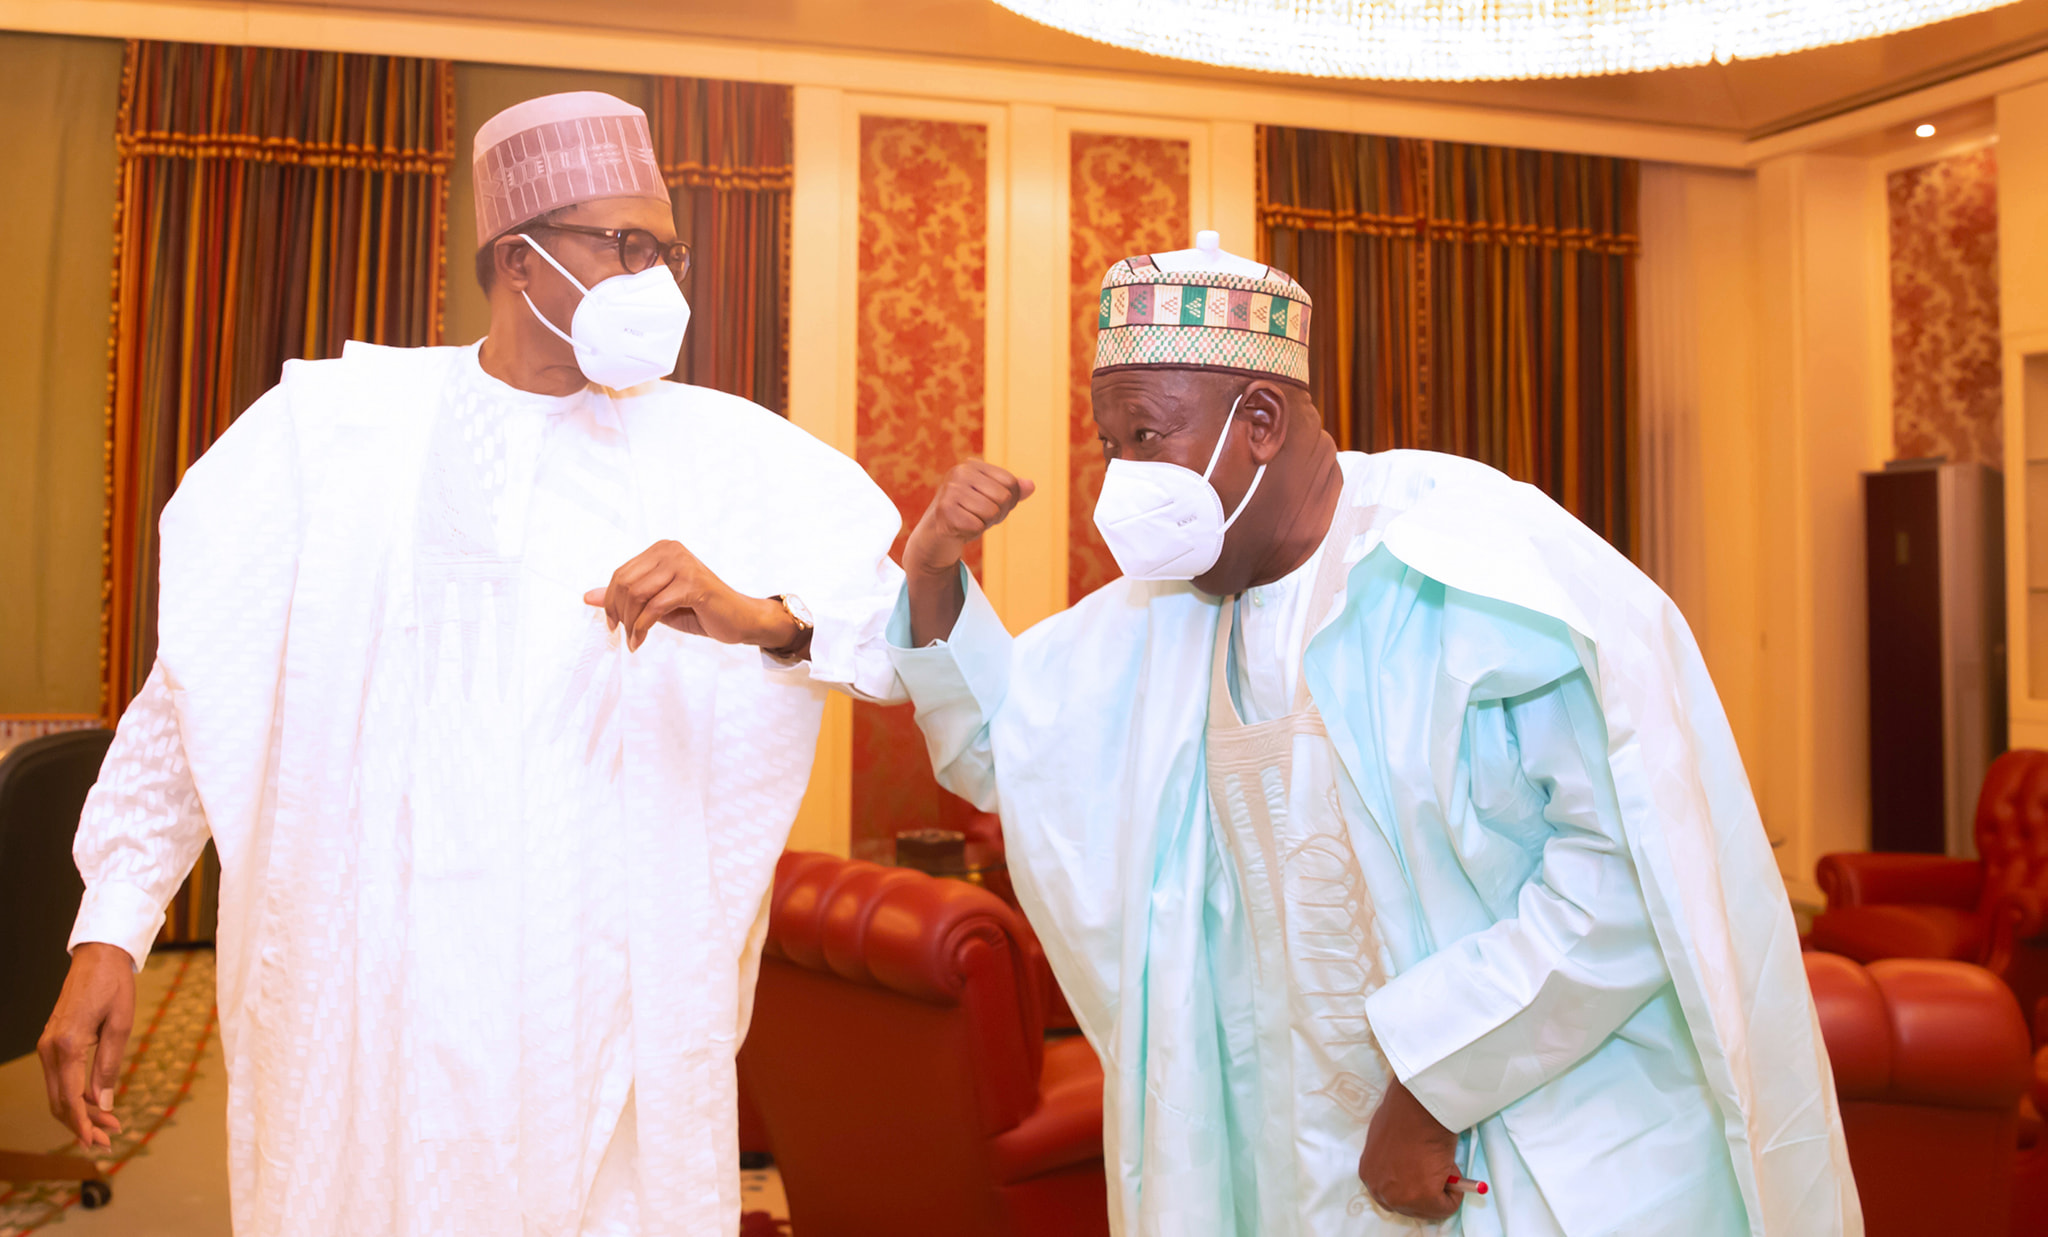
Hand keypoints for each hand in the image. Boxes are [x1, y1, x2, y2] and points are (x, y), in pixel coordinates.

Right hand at [38, 943, 134, 1150]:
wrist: (98, 958)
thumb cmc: (113, 987)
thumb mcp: (120, 1026)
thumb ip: (108, 1067)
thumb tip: (104, 1103)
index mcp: (67, 1045)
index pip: (70, 1098)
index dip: (84, 1124)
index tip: (98, 1142)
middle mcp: (49, 1049)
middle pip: (59, 1101)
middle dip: (83, 1124)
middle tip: (109, 1139)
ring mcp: (47, 1046)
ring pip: (58, 1092)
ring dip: (80, 1112)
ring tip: (109, 1124)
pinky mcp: (52, 1043)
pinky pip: (60, 1078)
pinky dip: (75, 1095)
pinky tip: (95, 1104)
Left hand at [583, 541, 797, 653]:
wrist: (739, 619)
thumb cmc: (699, 610)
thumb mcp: (655, 603)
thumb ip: (625, 597)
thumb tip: (588, 597)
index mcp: (662, 549)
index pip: (621, 573)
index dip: (611, 601)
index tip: (612, 624)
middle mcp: (671, 550)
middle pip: (626, 582)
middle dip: (618, 613)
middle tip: (621, 634)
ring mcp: (684, 564)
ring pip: (637, 594)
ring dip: (630, 623)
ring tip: (633, 640)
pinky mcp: (694, 583)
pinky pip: (655, 607)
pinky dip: (642, 628)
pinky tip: (640, 641)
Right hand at [903, 462, 1034, 579]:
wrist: (935, 536)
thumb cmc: (967, 514)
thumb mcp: (992, 500)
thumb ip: (1012, 492)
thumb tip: (1031, 486)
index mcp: (973, 465)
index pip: (1011, 483)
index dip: (1009, 502)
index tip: (991, 506)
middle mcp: (960, 472)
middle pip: (1004, 498)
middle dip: (997, 514)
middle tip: (978, 517)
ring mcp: (950, 490)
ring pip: (992, 512)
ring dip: (984, 524)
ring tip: (968, 521)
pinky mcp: (944, 510)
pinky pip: (977, 526)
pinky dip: (972, 533)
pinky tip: (959, 529)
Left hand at [1358, 1078, 1462, 1220]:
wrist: (1418, 1105)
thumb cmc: (1404, 1114)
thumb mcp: (1387, 1142)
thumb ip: (1394, 1162)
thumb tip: (1412, 1171)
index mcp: (1369, 1174)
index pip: (1391, 1196)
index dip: (1413, 1187)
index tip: (1425, 1174)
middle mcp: (1380, 1191)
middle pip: (1409, 1208)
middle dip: (1427, 1193)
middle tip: (1437, 1170)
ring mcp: (1401, 1197)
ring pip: (1429, 1209)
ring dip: (1441, 1190)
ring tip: (1440, 1163)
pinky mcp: (1424, 1197)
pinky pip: (1447, 1207)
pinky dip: (1456, 1192)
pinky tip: (1448, 1166)